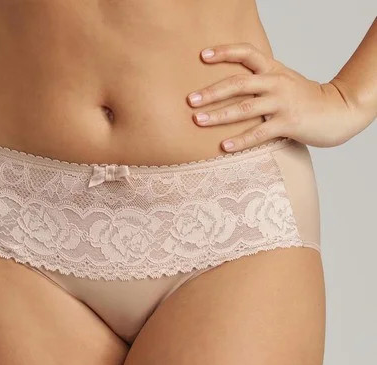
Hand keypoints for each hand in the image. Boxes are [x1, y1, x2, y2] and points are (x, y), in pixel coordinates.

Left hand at [187, 43, 367, 151]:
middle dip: (212, 92)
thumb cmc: (304, 99)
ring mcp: (282, 103)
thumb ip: (259, 81)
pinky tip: (223, 146)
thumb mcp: (282, 82)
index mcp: (273, 70)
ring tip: (198, 121)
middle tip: (190, 100)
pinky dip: (240, 140)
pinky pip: (259, 132)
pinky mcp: (288, 123)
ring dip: (219, 115)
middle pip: (239, 83)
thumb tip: (229, 87)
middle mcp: (276, 83)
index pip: (247, 53)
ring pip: (245, 107)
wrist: (338, 110)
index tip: (202, 55)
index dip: (225, 52)